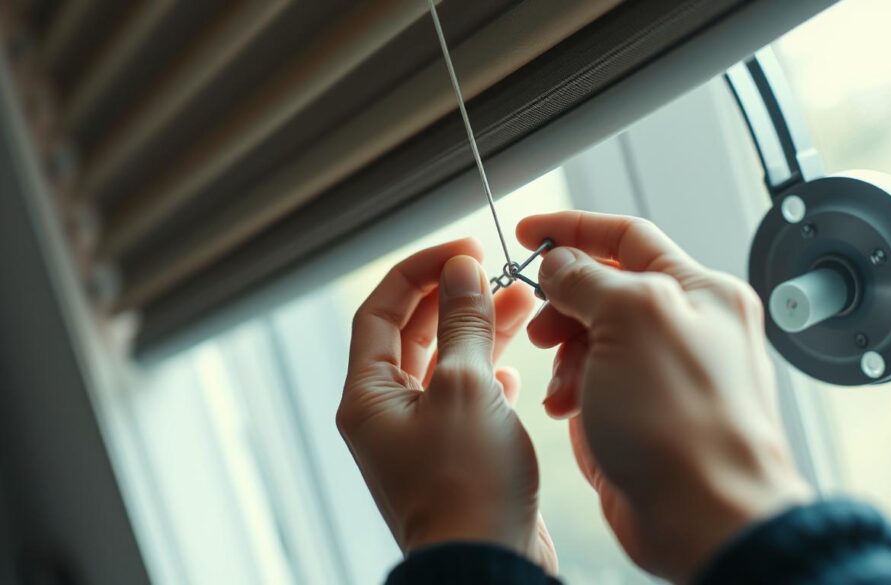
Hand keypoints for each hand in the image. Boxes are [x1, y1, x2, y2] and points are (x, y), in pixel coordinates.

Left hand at [337, 239, 556, 572]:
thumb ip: (463, 323)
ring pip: (446, 362)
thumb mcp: (464, 388)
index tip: (463, 250)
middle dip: (454, 297)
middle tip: (494, 271)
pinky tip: (514, 370)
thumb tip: (461, 272)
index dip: (420, 271)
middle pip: (414, 333)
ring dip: (479, 330)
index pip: (381, 310)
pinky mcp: (454, 453)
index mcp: (368, 395)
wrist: (488, 563)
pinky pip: (465, 397)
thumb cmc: (467, 486)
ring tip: (519, 302)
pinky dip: (489, 375)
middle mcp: (387, 413)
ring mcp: (420, 435)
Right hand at [517, 212, 810, 582]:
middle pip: (607, 290)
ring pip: (595, 339)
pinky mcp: (644, 414)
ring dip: (565, 354)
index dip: (573, 230)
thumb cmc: (687, 422)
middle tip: (541, 323)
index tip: (528, 233)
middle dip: (565, 303)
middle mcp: (688, 327)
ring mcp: (665, 373)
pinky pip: (594, 383)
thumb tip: (560, 263)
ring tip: (561, 383)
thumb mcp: (632, 319)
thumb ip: (589, 279)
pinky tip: (568, 408)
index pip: (628, 237)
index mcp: (701, 291)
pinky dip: (572, 389)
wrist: (705, 517)